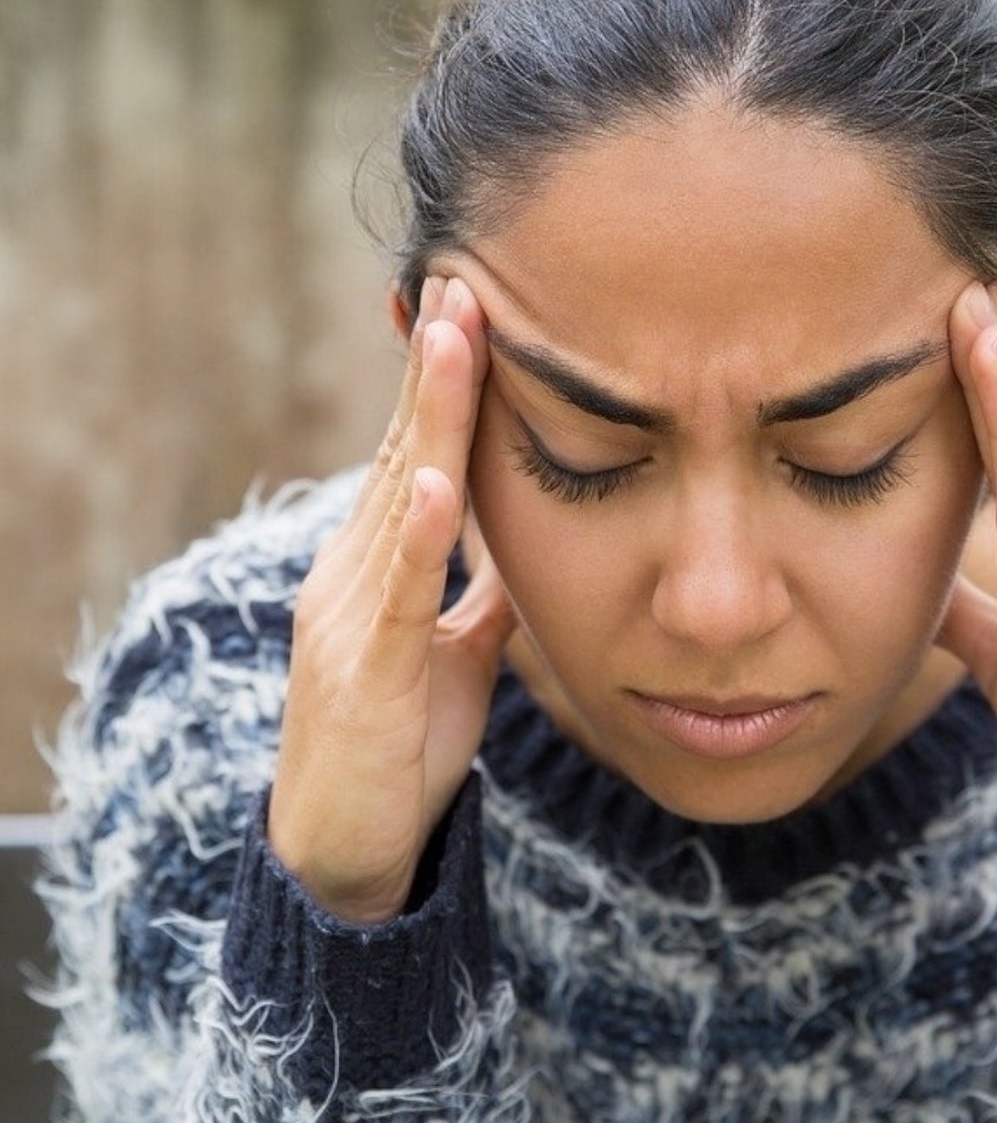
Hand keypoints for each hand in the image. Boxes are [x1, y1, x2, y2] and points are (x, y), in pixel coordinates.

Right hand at [268, 276, 514, 923]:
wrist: (347, 845)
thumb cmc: (403, 742)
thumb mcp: (456, 652)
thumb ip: (481, 594)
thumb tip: (523, 547)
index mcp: (383, 562)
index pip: (419, 453)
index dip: (445, 384)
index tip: (472, 307)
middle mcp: (357, 570)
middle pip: (406, 450)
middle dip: (435, 366)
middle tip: (461, 278)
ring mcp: (355, 616)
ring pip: (401, 499)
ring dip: (429, 417)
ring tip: (453, 337)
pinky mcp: (370, 672)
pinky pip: (402, 597)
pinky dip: (421, 539)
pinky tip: (440, 485)